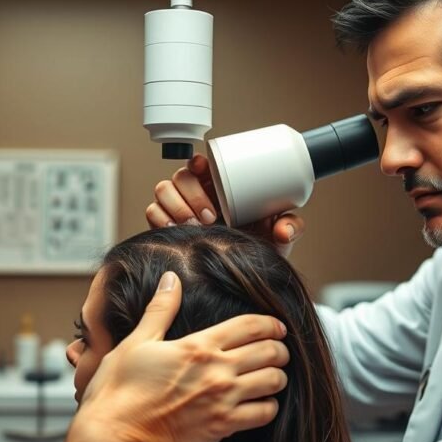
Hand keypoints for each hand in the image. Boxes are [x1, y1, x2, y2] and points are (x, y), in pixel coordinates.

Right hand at [63, 272, 289, 441]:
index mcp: (198, 346)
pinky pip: (264, 414)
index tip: (277, 327)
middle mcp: (216, 370)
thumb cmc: (118, 392)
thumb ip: (160, 310)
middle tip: (278, 352)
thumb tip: (171, 279)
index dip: (271, 324)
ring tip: (273, 378)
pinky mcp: (222, 427)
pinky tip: (261, 405)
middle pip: (270, 351)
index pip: (250, 326)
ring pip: (273, 381)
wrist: (114, 438)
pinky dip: (268, 408)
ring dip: (278, 378)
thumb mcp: (135, 343)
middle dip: (280, 349)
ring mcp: (222, 399)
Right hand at [146, 153, 305, 255]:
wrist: (239, 280)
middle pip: (180, 176)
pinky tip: (175, 229)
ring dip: (176, 205)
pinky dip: (160, 217)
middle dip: (192, 193)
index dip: (199, 161)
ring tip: (194, 225)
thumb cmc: (256, 252)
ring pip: (163, 190)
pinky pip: (152, 211)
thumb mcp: (279, 238)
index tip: (205, 168)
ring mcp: (178, 208)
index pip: (202, 163)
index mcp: (219, 187)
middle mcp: (196, 194)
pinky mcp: (164, 225)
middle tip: (210, 215)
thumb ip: (290, 227)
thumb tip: (285, 228)